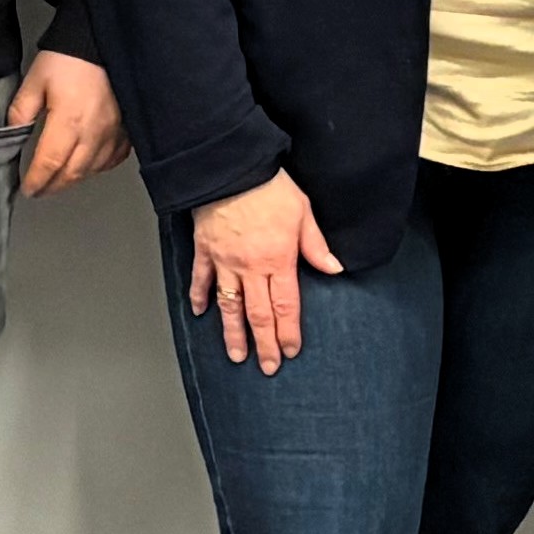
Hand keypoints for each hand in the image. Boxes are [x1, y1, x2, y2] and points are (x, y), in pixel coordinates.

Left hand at [10, 51, 126, 198]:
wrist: (102, 40)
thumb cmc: (69, 58)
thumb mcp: (35, 80)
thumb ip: (21, 110)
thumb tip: (13, 133)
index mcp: (67, 123)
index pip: (49, 164)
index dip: (37, 181)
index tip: (28, 189)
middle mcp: (93, 134)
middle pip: (72, 173)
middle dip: (53, 186)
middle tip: (40, 190)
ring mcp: (113, 133)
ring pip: (93, 169)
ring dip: (74, 179)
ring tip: (60, 180)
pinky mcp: (127, 127)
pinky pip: (114, 158)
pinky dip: (99, 166)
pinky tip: (89, 165)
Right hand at [185, 171, 342, 373]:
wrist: (230, 167)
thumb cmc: (268, 185)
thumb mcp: (302, 211)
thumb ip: (316, 245)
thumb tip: (335, 268)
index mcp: (278, 259)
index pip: (285, 306)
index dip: (288, 332)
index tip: (290, 351)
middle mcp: (250, 267)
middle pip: (258, 314)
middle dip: (264, 344)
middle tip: (267, 367)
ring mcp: (224, 261)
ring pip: (229, 306)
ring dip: (232, 333)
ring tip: (236, 355)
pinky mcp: (204, 250)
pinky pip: (201, 279)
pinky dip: (199, 297)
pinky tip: (199, 313)